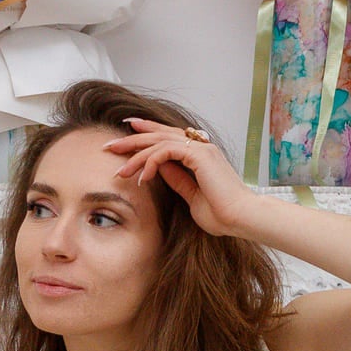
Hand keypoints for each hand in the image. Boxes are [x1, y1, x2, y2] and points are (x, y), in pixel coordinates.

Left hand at [110, 119, 256, 238]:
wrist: (241, 218)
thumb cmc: (222, 213)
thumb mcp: (191, 196)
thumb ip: (177, 180)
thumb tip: (158, 169)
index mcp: (200, 154)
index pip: (167, 136)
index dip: (146, 132)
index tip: (124, 135)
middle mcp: (201, 146)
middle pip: (159, 134)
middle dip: (132, 138)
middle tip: (110, 145)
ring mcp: (202, 148)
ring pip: (159, 141)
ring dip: (136, 154)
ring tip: (120, 168)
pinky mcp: (200, 155)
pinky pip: (166, 151)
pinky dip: (150, 162)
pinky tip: (141, 177)